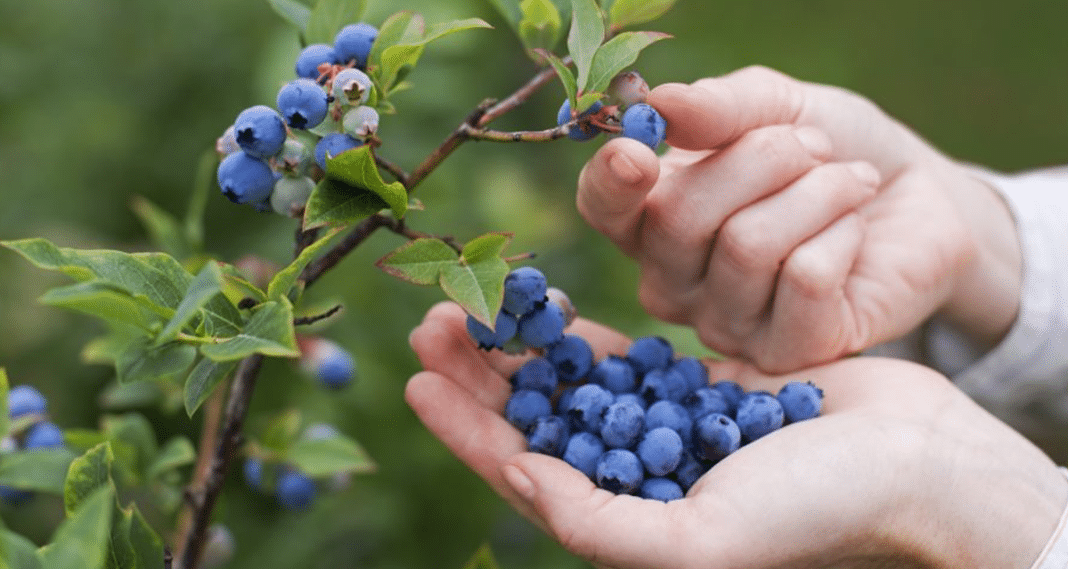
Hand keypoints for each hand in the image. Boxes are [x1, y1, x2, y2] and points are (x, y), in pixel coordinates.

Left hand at [406, 302, 1064, 568]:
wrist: (913, 463)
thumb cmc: (815, 513)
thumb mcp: (700, 541)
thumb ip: (601, 523)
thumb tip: (520, 479)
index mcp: (626, 523)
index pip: (521, 473)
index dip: (465, 429)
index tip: (417, 380)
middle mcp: (634, 477)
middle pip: (534, 420)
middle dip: (479, 375)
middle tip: (433, 319)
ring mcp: (663, 428)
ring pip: (568, 383)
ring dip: (519, 345)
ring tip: (473, 302)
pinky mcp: (697, 386)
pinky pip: (622, 356)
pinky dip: (581, 333)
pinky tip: (545, 305)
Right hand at [577, 66, 1021, 372]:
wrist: (918, 198)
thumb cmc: (831, 151)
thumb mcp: (777, 107)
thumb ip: (718, 108)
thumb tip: (660, 105)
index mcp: (652, 218)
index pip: (603, 208)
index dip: (610, 182)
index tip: (638, 151)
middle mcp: (674, 282)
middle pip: (679, 218)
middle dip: (761, 159)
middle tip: (814, 147)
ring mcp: (726, 325)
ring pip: (747, 246)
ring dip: (816, 191)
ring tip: (849, 181)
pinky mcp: (788, 352)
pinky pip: (804, 279)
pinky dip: (842, 233)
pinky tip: (856, 233)